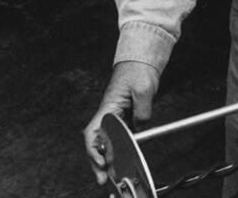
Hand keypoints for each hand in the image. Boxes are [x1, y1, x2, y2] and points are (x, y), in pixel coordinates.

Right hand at [83, 61, 160, 186]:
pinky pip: (119, 135)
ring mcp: (115, 115)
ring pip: (107, 140)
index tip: (101, 160)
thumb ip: (142, 110)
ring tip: (109, 174)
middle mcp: (108, 113)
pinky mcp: (124, 116)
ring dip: (108, 157)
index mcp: (108, 107)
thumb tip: (141, 127)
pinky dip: (119, 148)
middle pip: (98, 141)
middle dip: (98, 160)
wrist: (141, 60)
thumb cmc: (137, 70)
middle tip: (103, 178)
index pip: (93, 131)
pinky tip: (123, 158)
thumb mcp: (143, 89)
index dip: (94, 149)